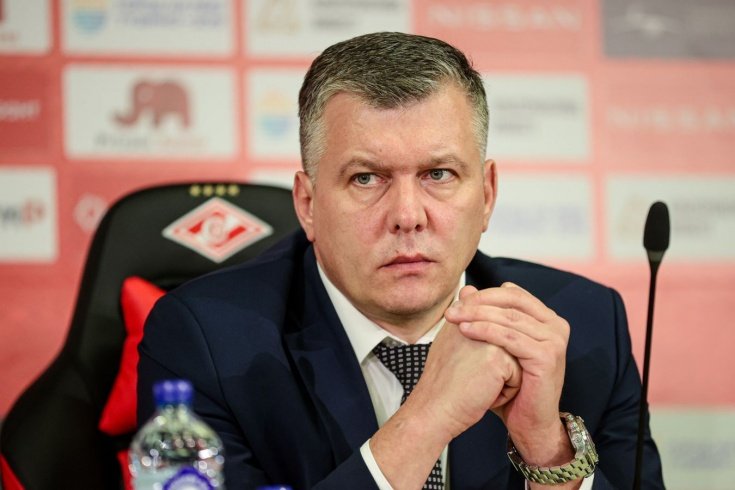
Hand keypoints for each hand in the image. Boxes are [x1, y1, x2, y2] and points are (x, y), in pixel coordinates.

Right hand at [370, 316, 521, 489]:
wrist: (433, 410)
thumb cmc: (442, 383)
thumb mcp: (450, 342)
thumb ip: (466, 318)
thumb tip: (469, 291)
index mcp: (463, 314)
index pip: (497, 331)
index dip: (488, 357)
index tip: (467, 369)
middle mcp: (475, 321)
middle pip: (509, 346)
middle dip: (497, 367)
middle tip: (468, 378)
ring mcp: (487, 337)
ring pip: (517, 360)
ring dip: (502, 379)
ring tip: (476, 385)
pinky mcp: (498, 357)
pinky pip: (519, 376)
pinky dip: (505, 392)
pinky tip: (482, 394)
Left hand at [445, 283, 571, 466]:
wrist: (529, 423)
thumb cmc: (512, 386)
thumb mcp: (497, 346)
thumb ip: (485, 317)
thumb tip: (466, 289)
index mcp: (546, 318)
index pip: (513, 294)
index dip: (484, 294)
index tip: (457, 300)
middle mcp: (555, 325)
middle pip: (511, 302)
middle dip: (478, 302)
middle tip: (452, 309)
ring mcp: (554, 340)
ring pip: (509, 318)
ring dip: (477, 314)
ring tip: (453, 318)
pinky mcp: (547, 356)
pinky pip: (510, 337)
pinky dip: (485, 331)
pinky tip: (465, 330)